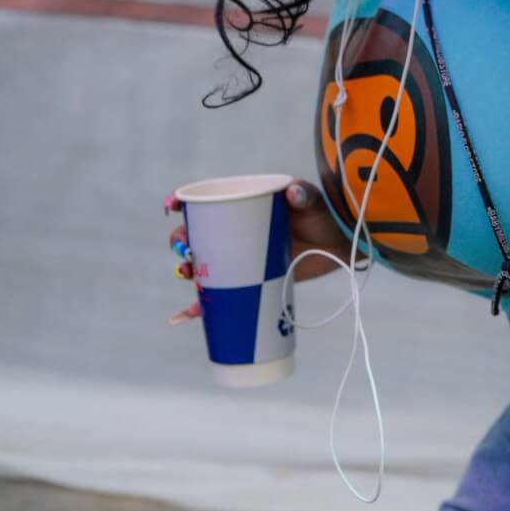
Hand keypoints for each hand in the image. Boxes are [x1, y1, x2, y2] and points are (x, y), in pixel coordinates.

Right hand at [163, 179, 345, 325]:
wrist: (337, 247)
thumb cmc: (321, 218)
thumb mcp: (312, 203)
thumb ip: (304, 194)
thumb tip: (293, 192)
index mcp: (241, 206)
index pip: (204, 202)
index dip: (182, 202)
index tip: (172, 206)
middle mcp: (232, 232)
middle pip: (194, 236)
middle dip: (180, 241)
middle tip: (186, 249)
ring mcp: (237, 259)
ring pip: (200, 266)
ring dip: (186, 270)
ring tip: (188, 274)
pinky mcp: (245, 283)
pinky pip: (216, 297)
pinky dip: (197, 308)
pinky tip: (181, 317)